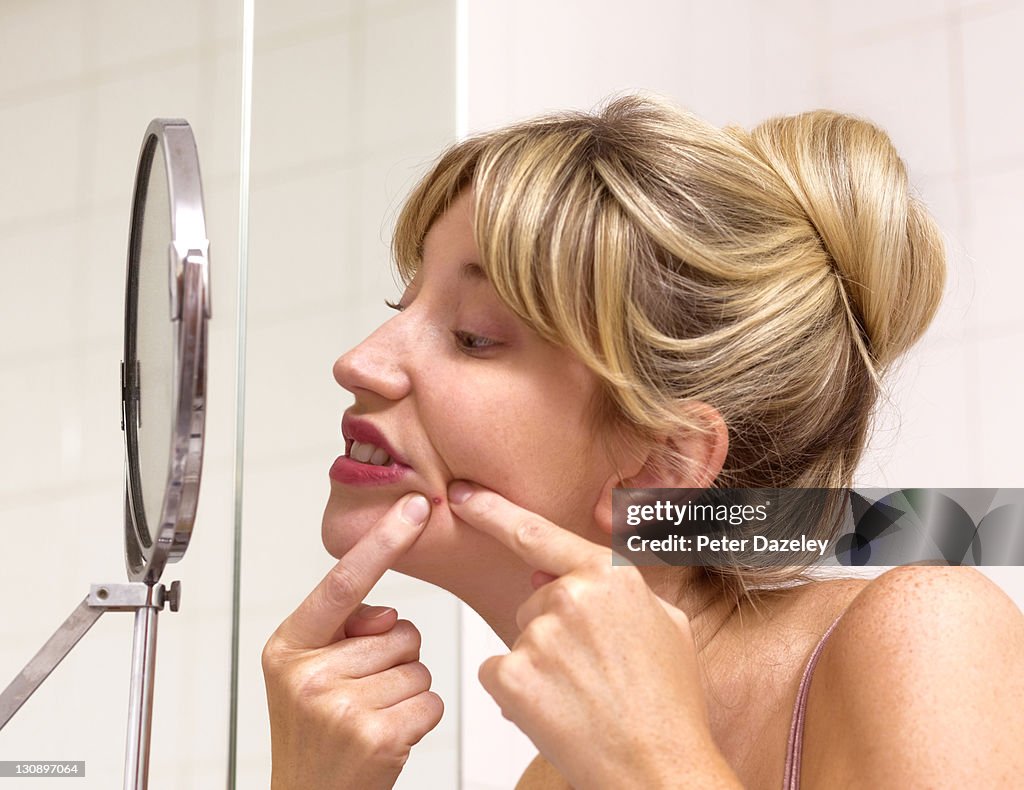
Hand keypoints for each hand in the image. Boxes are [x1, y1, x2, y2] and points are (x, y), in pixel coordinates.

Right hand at [261, 494, 443, 789]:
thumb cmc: (316, 735)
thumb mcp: (309, 672)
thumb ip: (345, 629)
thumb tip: (388, 614)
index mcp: (288, 646)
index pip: (344, 582)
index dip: (383, 542)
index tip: (414, 508)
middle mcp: (308, 675)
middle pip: (398, 632)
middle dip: (395, 660)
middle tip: (363, 695)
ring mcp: (340, 708)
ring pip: (418, 666)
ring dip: (407, 691)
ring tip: (371, 716)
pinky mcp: (374, 737)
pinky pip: (430, 701)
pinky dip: (420, 718)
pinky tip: (388, 735)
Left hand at [448, 481, 735, 788]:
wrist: (660, 769)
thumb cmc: (668, 704)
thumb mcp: (666, 625)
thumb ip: (616, 589)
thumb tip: (564, 575)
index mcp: (610, 577)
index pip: (537, 533)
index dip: (493, 510)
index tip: (461, 494)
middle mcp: (572, 596)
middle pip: (534, 601)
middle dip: (552, 630)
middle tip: (594, 672)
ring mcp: (540, 635)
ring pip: (519, 640)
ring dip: (539, 665)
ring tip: (585, 696)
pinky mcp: (514, 675)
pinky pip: (499, 673)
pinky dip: (519, 694)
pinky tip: (559, 711)